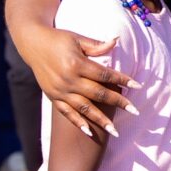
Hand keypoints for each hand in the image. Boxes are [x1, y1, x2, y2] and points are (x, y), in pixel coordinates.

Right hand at [26, 25, 141, 136]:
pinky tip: (89, 131)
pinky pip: (66, 113)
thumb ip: (97, 45)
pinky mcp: (52, 97)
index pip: (104, 75)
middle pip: (98, 94)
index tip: (137, 86)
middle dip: (118, 102)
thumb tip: (117, 40)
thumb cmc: (59, 38)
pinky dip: (77, 122)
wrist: (33, 44)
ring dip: (100, 120)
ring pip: (84, 108)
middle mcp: (68, 80)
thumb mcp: (78, 38)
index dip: (122, 80)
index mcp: (77, 63)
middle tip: (135, 110)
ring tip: (115, 130)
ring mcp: (59, 91)